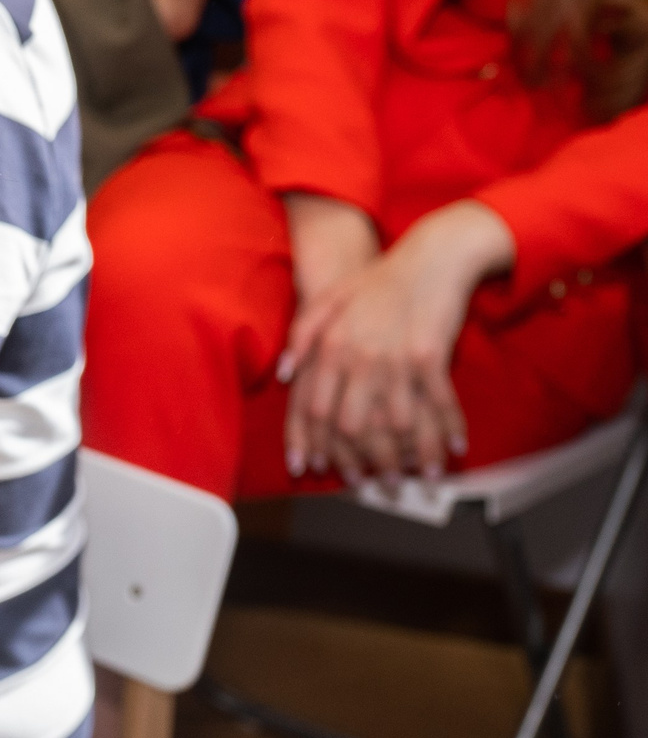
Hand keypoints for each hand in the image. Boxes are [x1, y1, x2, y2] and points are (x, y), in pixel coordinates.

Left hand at [279, 200, 513, 483]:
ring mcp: (393, 359)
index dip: (310, 443)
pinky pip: (436, 404)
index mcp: (328, 348)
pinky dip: (446, 430)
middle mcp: (357, 358)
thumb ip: (300, 337)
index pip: (310, 408)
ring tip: (413, 477)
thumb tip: (284, 375)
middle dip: (358, 460)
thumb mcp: (326, 301)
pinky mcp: (429, 356)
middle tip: (366, 481)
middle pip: (349, 425)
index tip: (312, 469)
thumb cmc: (377, 281)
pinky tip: (454, 449)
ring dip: (405, 457)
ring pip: (394, 424)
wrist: (430, 256)